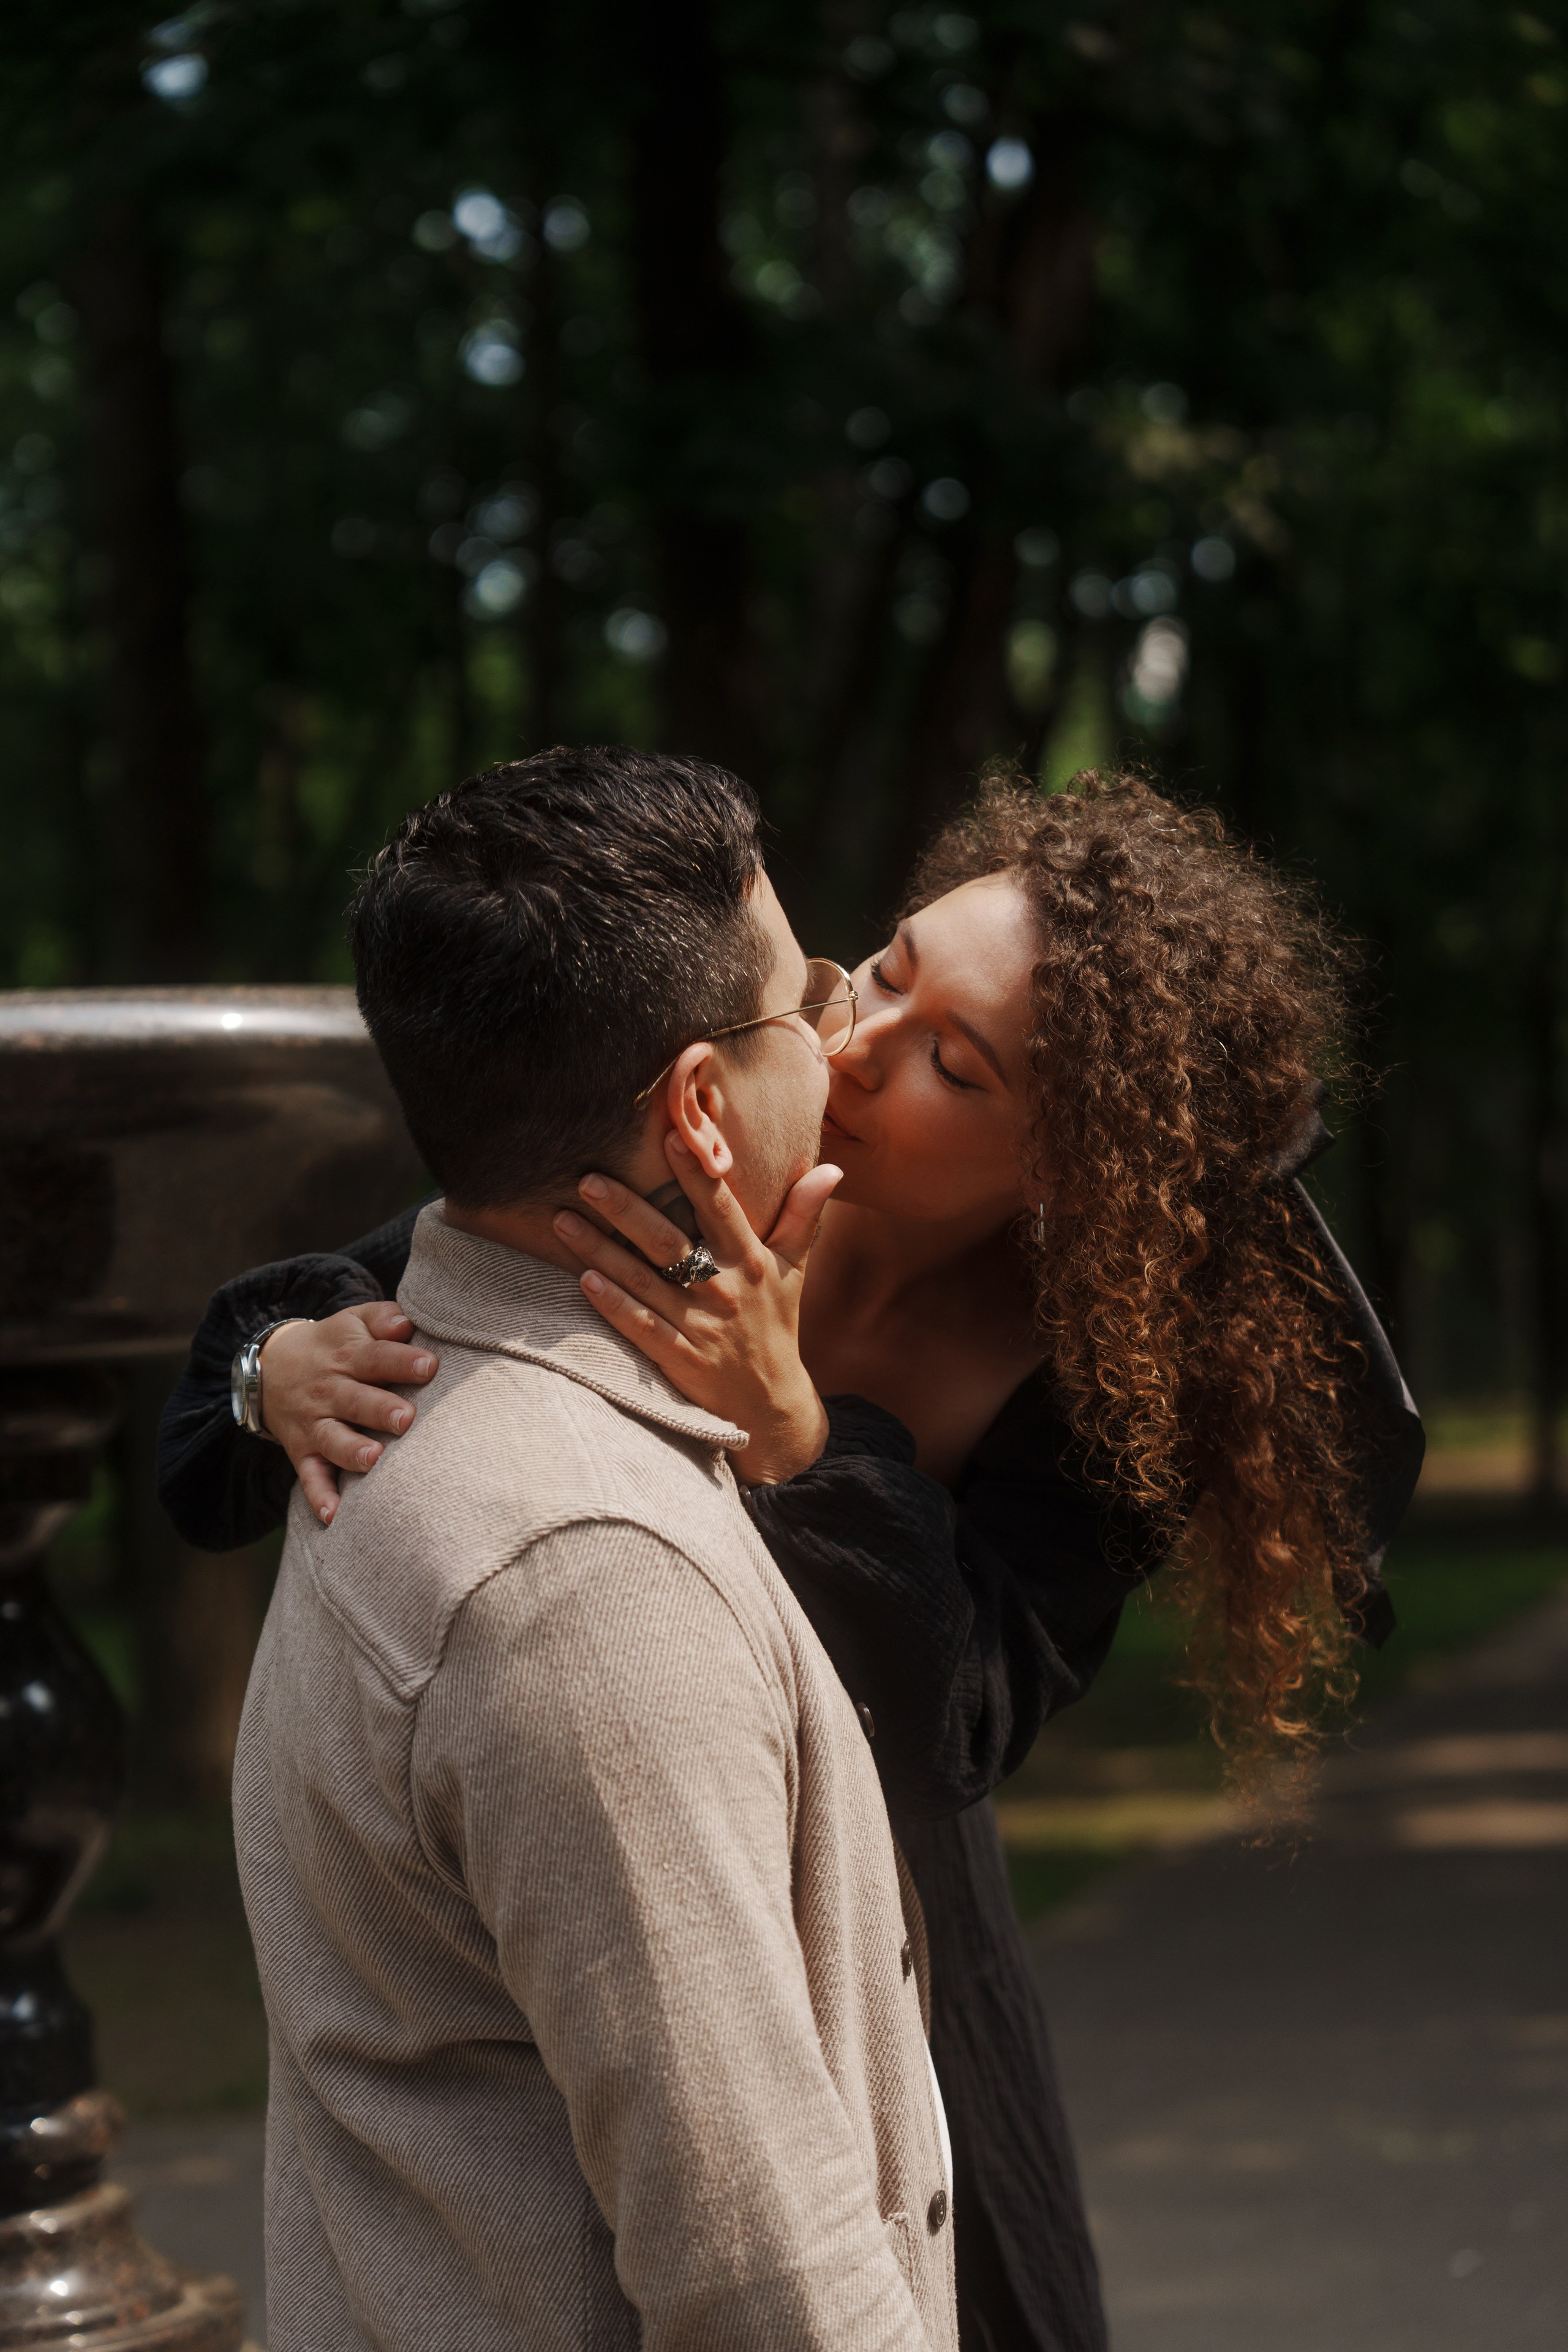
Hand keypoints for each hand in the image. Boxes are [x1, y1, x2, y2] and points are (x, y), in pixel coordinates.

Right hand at [259, 1304, 438, 1524]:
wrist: (271, 1367)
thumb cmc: (334, 1345)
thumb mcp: (353, 1320)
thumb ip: (383, 1318)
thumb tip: (409, 1322)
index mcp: (348, 1356)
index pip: (376, 1357)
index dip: (402, 1361)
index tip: (429, 1366)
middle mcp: (330, 1391)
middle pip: (356, 1400)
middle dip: (380, 1410)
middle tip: (407, 1419)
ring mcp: (315, 1424)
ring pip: (333, 1440)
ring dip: (352, 1451)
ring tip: (375, 1460)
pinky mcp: (302, 1451)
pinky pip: (309, 1477)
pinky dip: (319, 1496)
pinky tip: (335, 1516)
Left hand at [552, 1136, 840, 1485]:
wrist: (771, 1404)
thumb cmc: (776, 1325)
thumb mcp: (794, 1270)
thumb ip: (803, 1217)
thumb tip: (829, 1168)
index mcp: (750, 1262)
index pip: (722, 1208)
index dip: (697, 1173)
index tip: (670, 1135)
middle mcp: (724, 1291)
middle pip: (669, 1242)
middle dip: (626, 1209)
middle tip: (587, 1178)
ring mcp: (700, 1327)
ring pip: (643, 1281)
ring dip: (600, 1249)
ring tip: (562, 1220)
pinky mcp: (681, 1360)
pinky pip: (640, 1327)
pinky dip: (612, 1304)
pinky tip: (583, 1279)